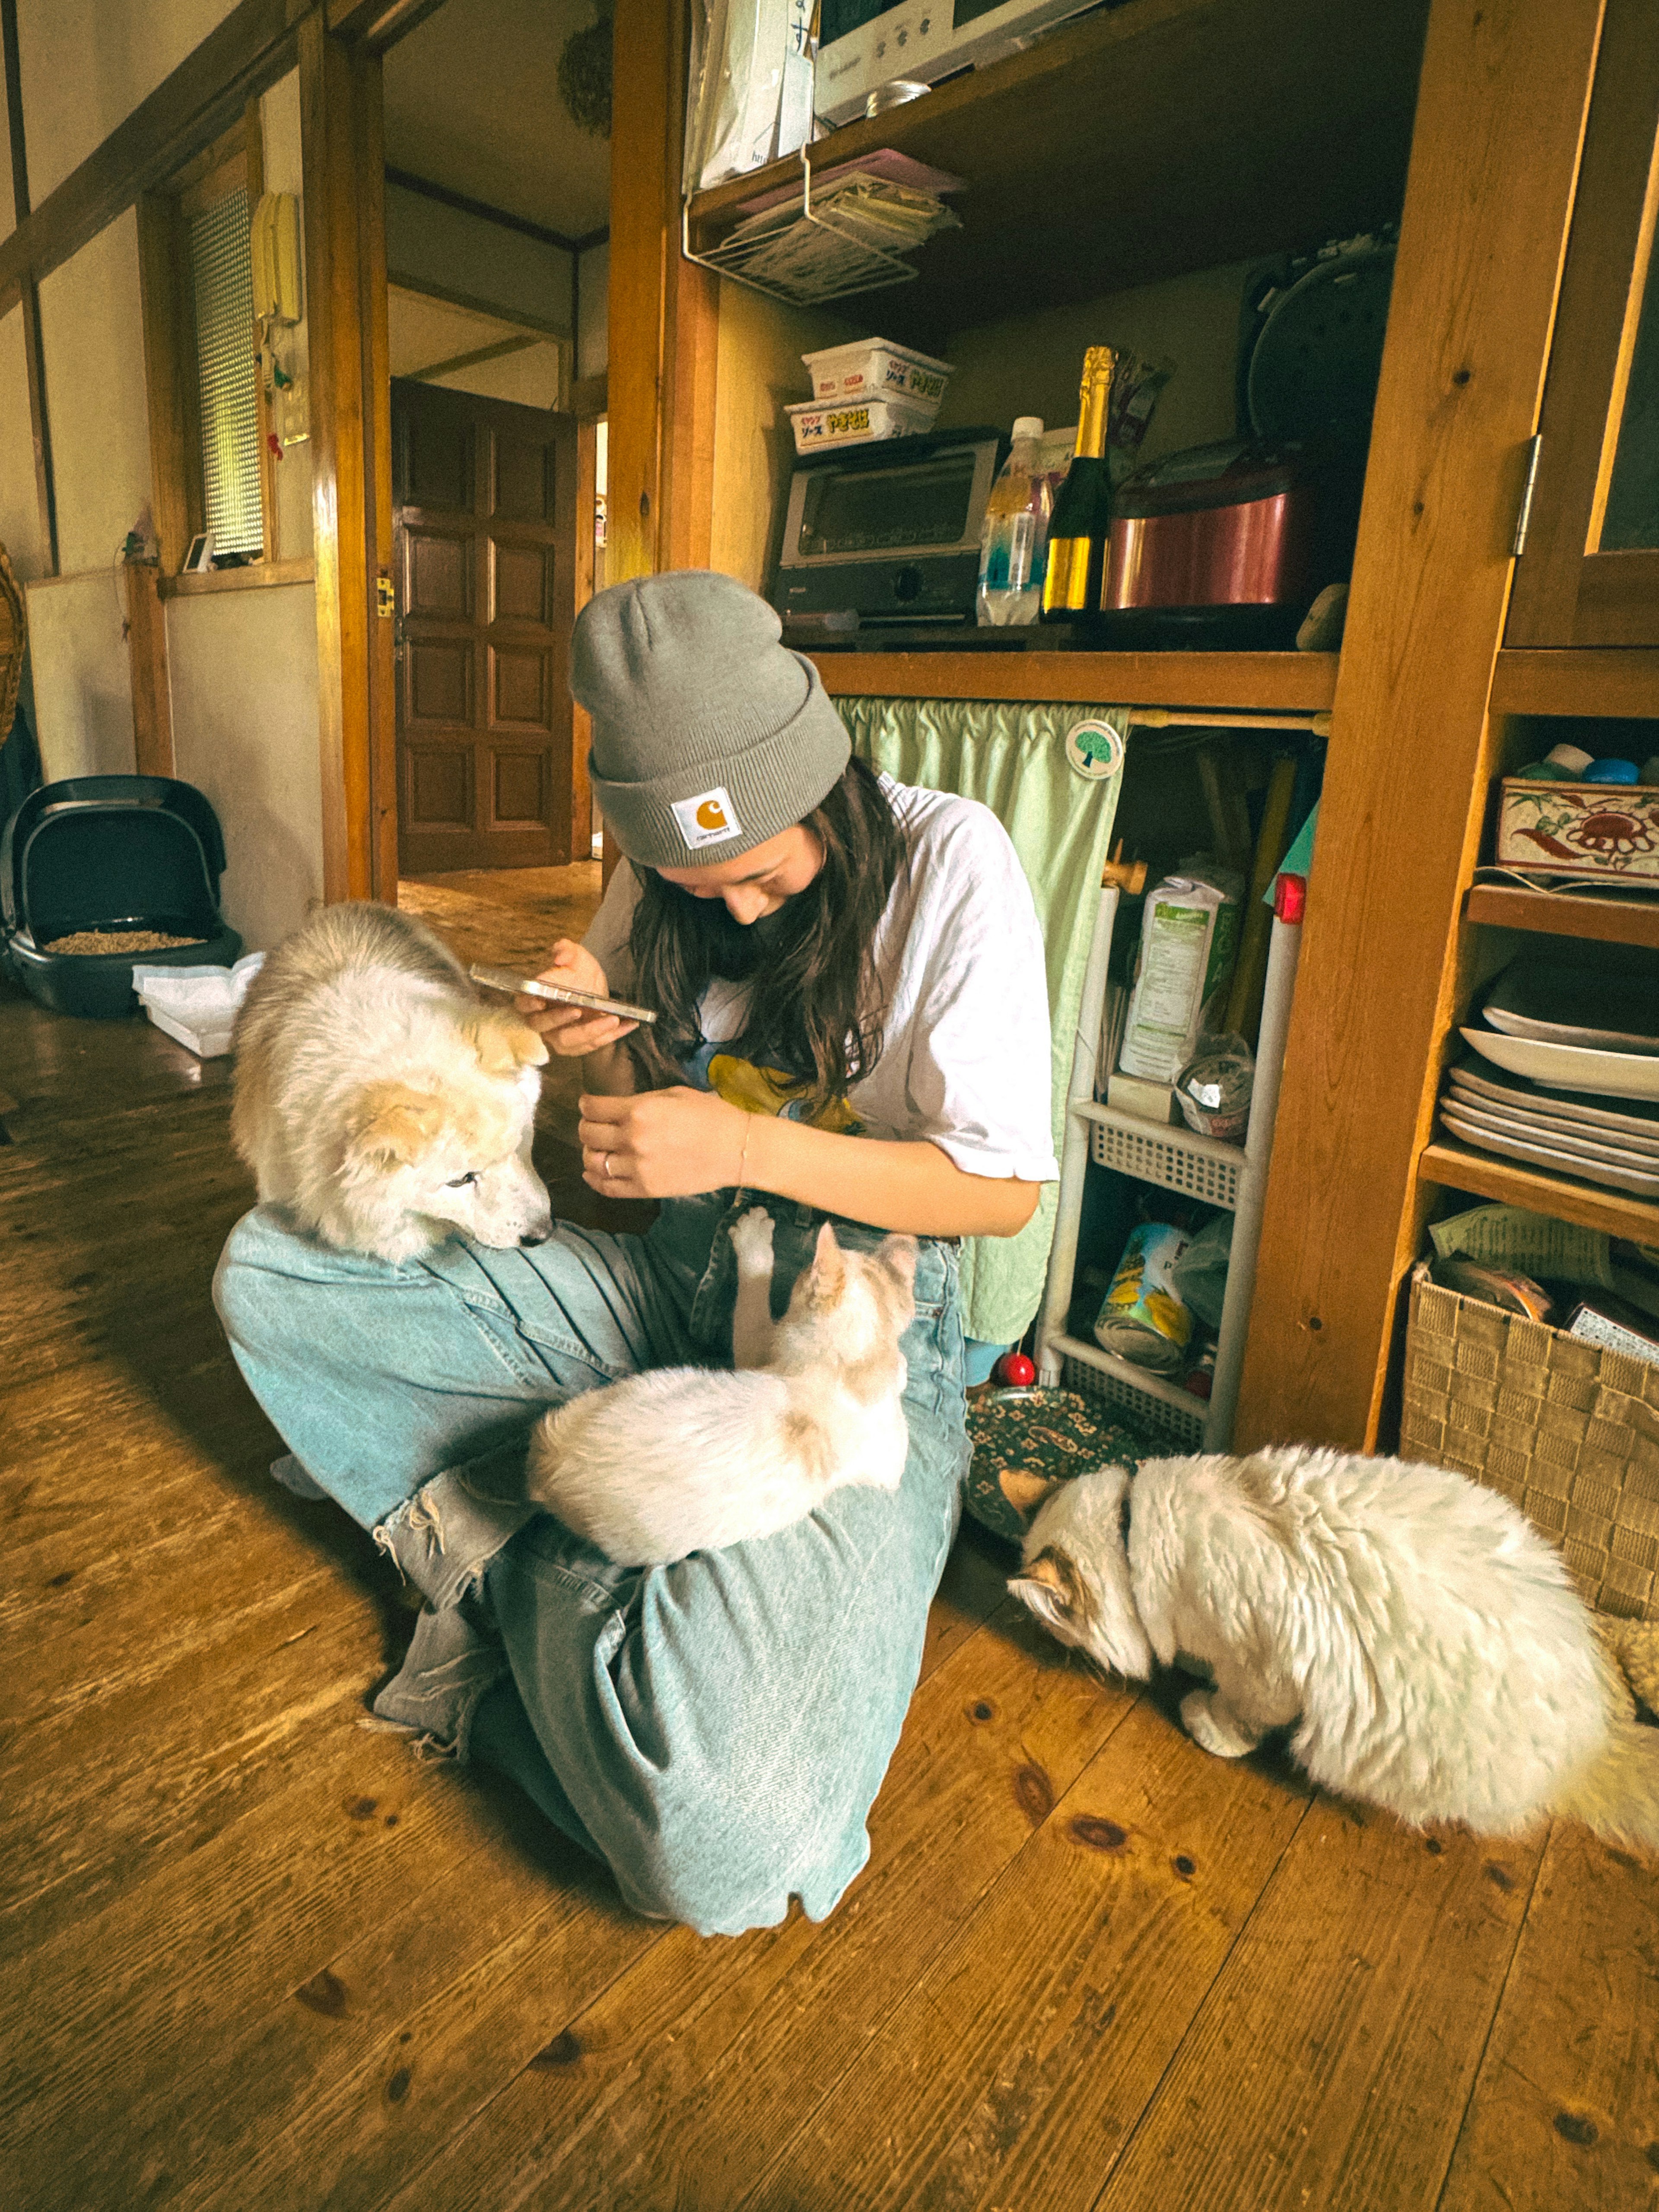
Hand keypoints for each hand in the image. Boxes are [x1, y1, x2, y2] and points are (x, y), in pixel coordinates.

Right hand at [516, 939, 637, 1056]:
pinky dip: (611, 1036)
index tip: (540, 1000)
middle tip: (578, 1010)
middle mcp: (542, 1021)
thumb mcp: (575, 955)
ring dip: (590, 1032)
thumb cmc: (578, 972)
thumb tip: (560, 956)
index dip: (529, 1004)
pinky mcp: (576, 1046)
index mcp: (534, 998)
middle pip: (543, 1026)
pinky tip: (629, 1025)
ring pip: (567, 1041)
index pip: (524, 1004)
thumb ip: (566, 951)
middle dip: (560, 1019)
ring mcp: (557, 1036)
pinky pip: (591, 1046)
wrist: (593, 988)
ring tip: (613, 1020)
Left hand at [579, 1087, 748, 1199]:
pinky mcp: (645, 1189)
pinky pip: (607, 1187)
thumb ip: (640, 1100)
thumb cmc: (711, 1115)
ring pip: (592, 1162)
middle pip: (587, 1134)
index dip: (586, 1105)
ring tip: (597, 1149)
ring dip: (589, 1153)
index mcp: (638, 1110)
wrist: (737, 1149)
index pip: (592, 1108)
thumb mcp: (674, 1094)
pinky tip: (593, 1172)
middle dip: (586, 1127)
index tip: (589, 1105)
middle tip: (593, 1125)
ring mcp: (637, 1167)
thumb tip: (616, 1107)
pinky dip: (594, 1179)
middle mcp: (632, 1139)